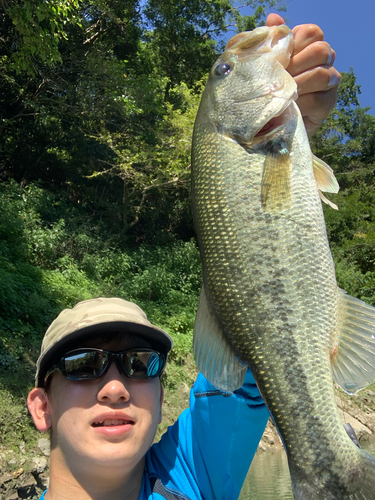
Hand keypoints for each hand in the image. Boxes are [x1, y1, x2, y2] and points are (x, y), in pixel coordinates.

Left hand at [267, 14, 340, 136]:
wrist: (269, 122)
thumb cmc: (266, 89)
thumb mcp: (263, 65)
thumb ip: (269, 42)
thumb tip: (273, 18)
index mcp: (308, 46)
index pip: (312, 33)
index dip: (296, 43)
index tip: (279, 58)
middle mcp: (323, 61)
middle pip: (321, 50)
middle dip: (297, 64)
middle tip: (279, 77)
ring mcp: (329, 82)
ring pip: (322, 74)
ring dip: (298, 83)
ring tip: (281, 93)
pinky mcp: (327, 103)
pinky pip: (317, 99)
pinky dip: (300, 102)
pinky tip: (286, 106)